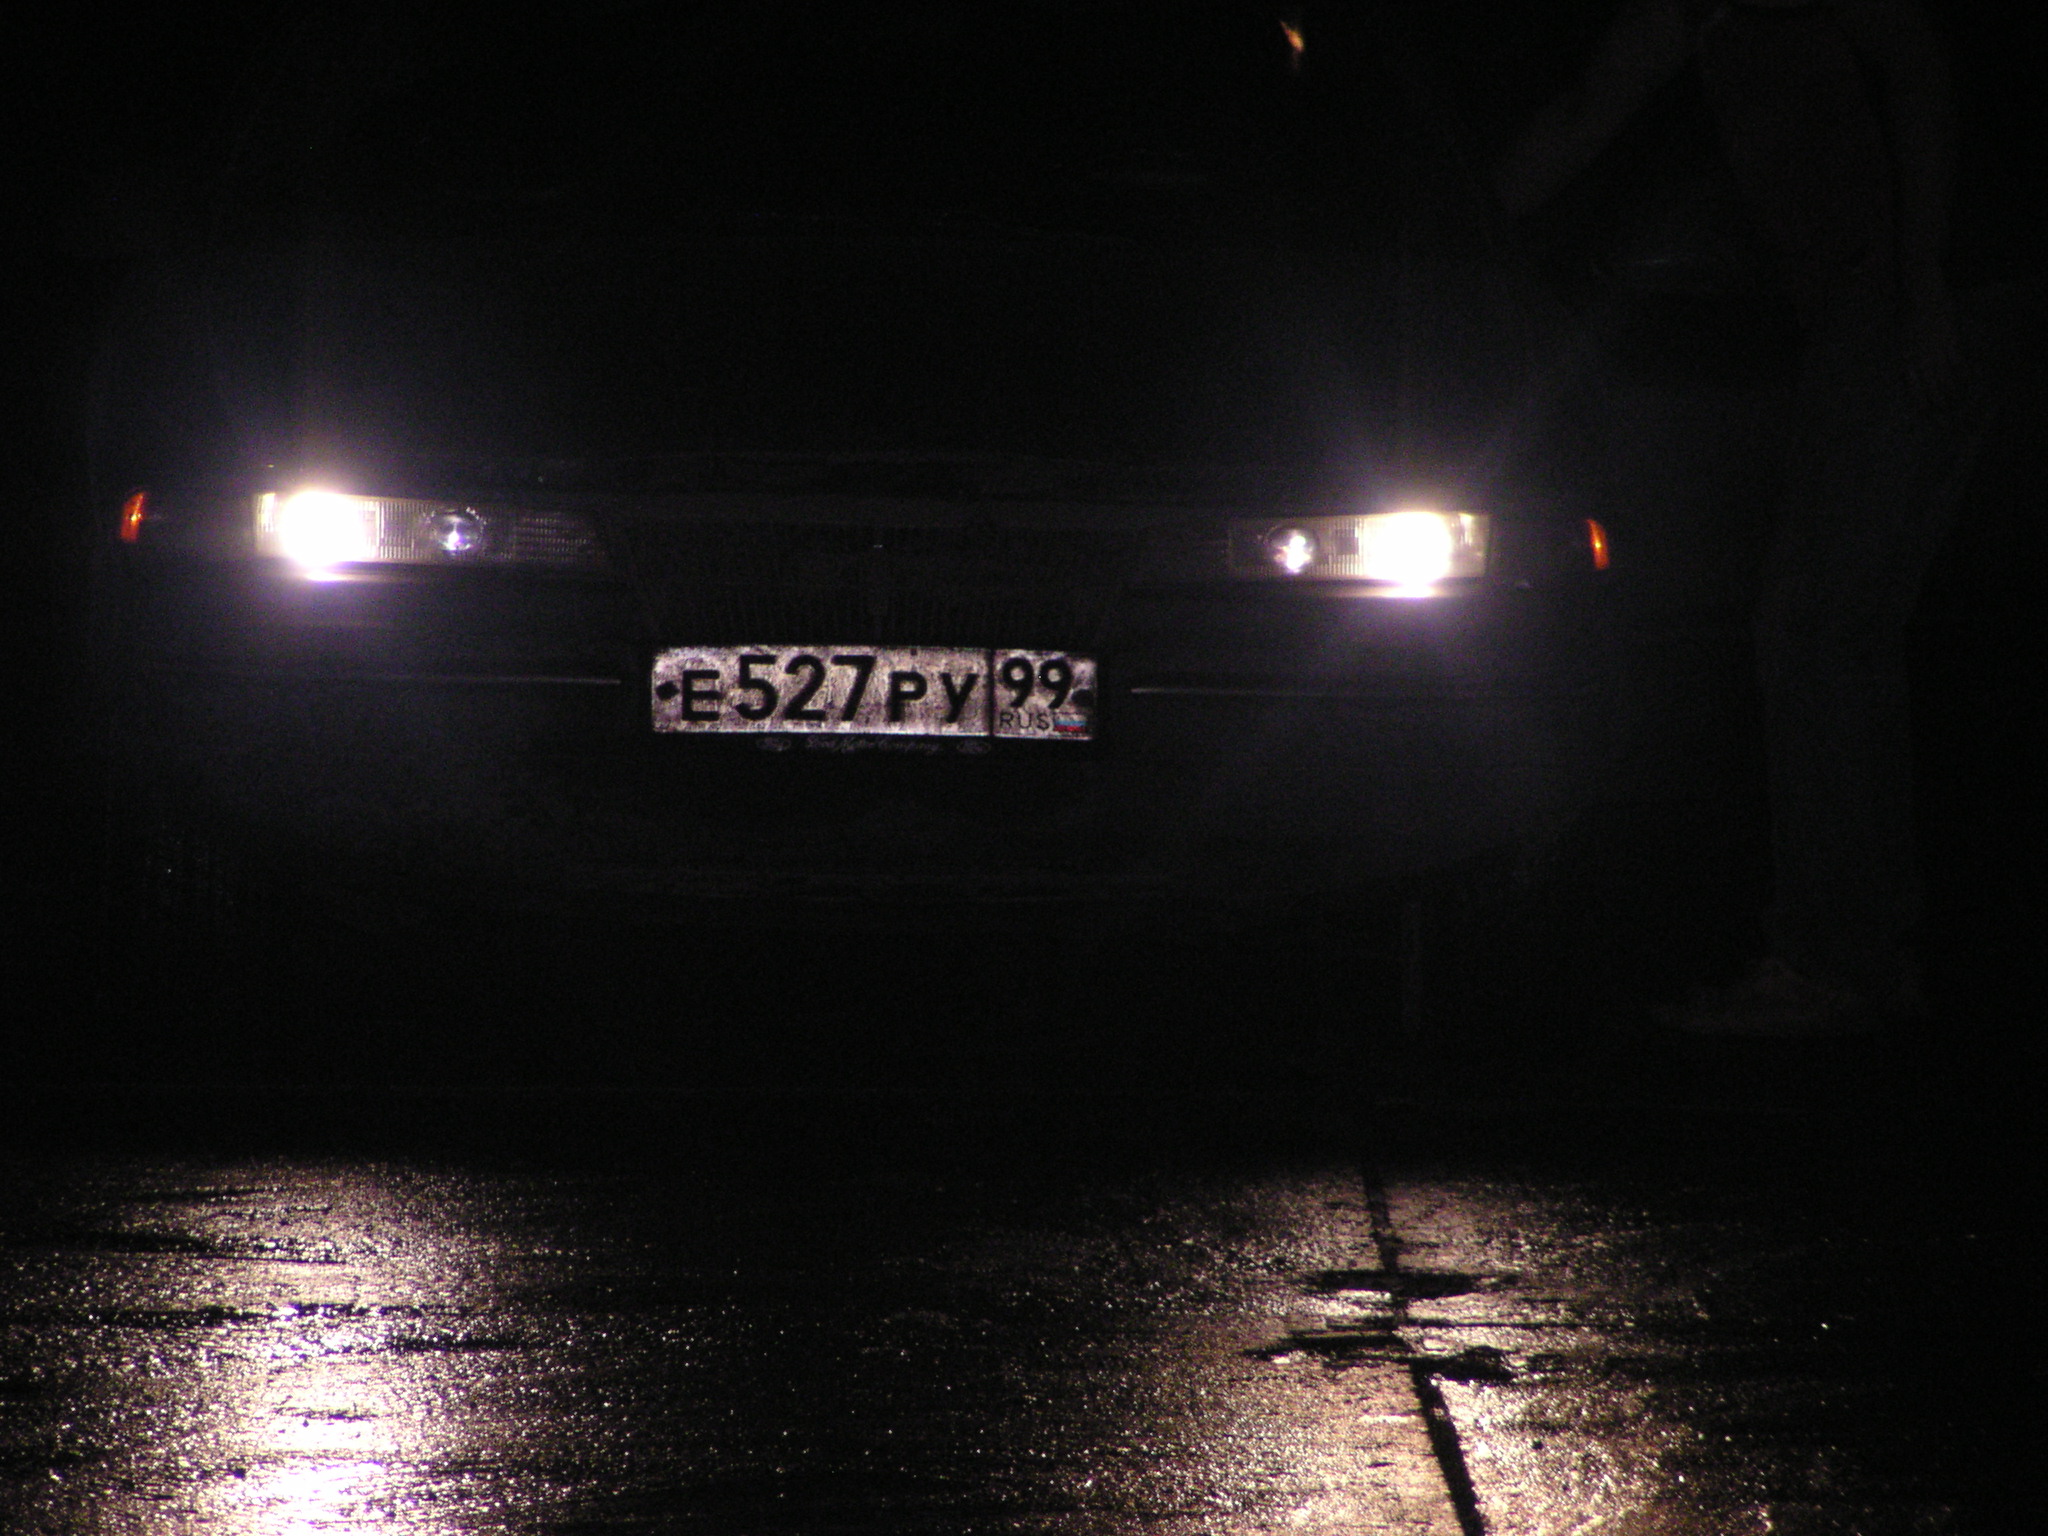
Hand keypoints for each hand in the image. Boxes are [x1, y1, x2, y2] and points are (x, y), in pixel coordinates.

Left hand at [1901, 281, 1963, 407]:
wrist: (1922, 297)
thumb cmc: (1907, 315)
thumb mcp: (1899, 339)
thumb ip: (1904, 358)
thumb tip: (1906, 376)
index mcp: (1906, 359)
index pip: (1913, 388)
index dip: (1920, 402)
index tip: (1925, 414)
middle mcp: (1921, 359)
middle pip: (1931, 387)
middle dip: (1938, 401)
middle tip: (1946, 411)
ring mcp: (1936, 352)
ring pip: (1946, 378)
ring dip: (1953, 391)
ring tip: (1958, 401)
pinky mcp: (1951, 342)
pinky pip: (1959, 362)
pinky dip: (1964, 373)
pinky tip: (1968, 381)